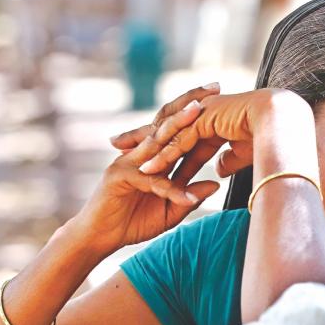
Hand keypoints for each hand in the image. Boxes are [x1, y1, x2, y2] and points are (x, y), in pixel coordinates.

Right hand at [74, 87, 222, 254]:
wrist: (100, 237)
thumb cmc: (134, 221)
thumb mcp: (171, 209)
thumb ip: (190, 194)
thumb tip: (215, 184)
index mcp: (155, 155)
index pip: (179, 127)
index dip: (200, 113)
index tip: (224, 97)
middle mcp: (142, 152)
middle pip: (167, 121)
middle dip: (191, 102)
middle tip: (215, 87)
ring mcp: (129, 161)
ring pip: (157, 140)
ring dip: (178, 125)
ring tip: (198, 112)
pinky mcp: (119, 177)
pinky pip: (150, 180)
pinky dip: (170, 188)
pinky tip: (188, 196)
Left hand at [134, 89, 314, 177]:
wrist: (283, 123)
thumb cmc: (271, 139)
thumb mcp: (243, 154)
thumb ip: (228, 160)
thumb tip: (218, 171)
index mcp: (211, 119)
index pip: (181, 131)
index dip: (162, 142)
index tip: (145, 152)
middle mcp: (203, 113)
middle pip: (166, 128)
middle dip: (142, 138)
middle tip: (118, 146)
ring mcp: (202, 114)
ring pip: (169, 135)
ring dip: (148, 151)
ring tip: (126, 164)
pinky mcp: (205, 119)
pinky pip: (179, 141)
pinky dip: (163, 155)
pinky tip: (148, 168)